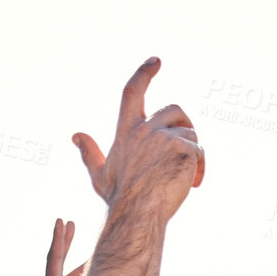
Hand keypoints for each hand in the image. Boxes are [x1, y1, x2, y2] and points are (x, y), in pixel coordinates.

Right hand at [73, 58, 203, 222]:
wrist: (137, 215)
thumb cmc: (119, 199)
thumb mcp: (100, 175)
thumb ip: (90, 153)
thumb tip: (76, 135)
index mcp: (126, 131)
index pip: (133, 91)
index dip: (144, 73)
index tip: (156, 60)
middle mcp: (146, 129)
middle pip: (174, 109)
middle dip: (183, 122)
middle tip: (187, 146)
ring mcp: (166, 138)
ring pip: (190, 133)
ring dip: (193, 152)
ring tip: (187, 176)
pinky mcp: (184, 150)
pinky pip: (200, 151)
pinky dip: (200, 166)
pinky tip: (194, 183)